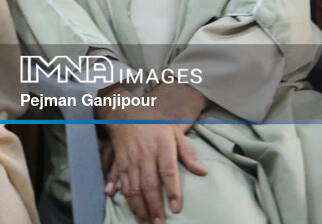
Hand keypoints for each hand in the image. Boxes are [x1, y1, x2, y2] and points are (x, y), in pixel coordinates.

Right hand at [97, 88, 206, 222]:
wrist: (123, 109)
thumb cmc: (153, 121)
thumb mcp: (174, 131)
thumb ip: (188, 153)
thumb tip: (202, 172)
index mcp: (161, 146)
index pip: (168, 172)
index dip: (172, 191)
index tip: (177, 208)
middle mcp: (145, 154)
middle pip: (149, 184)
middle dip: (154, 207)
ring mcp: (130, 158)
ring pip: (133, 186)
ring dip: (138, 206)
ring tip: (145, 221)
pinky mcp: (119, 160)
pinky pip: (120, 180)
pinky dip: (122, 194)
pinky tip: (124, 204)